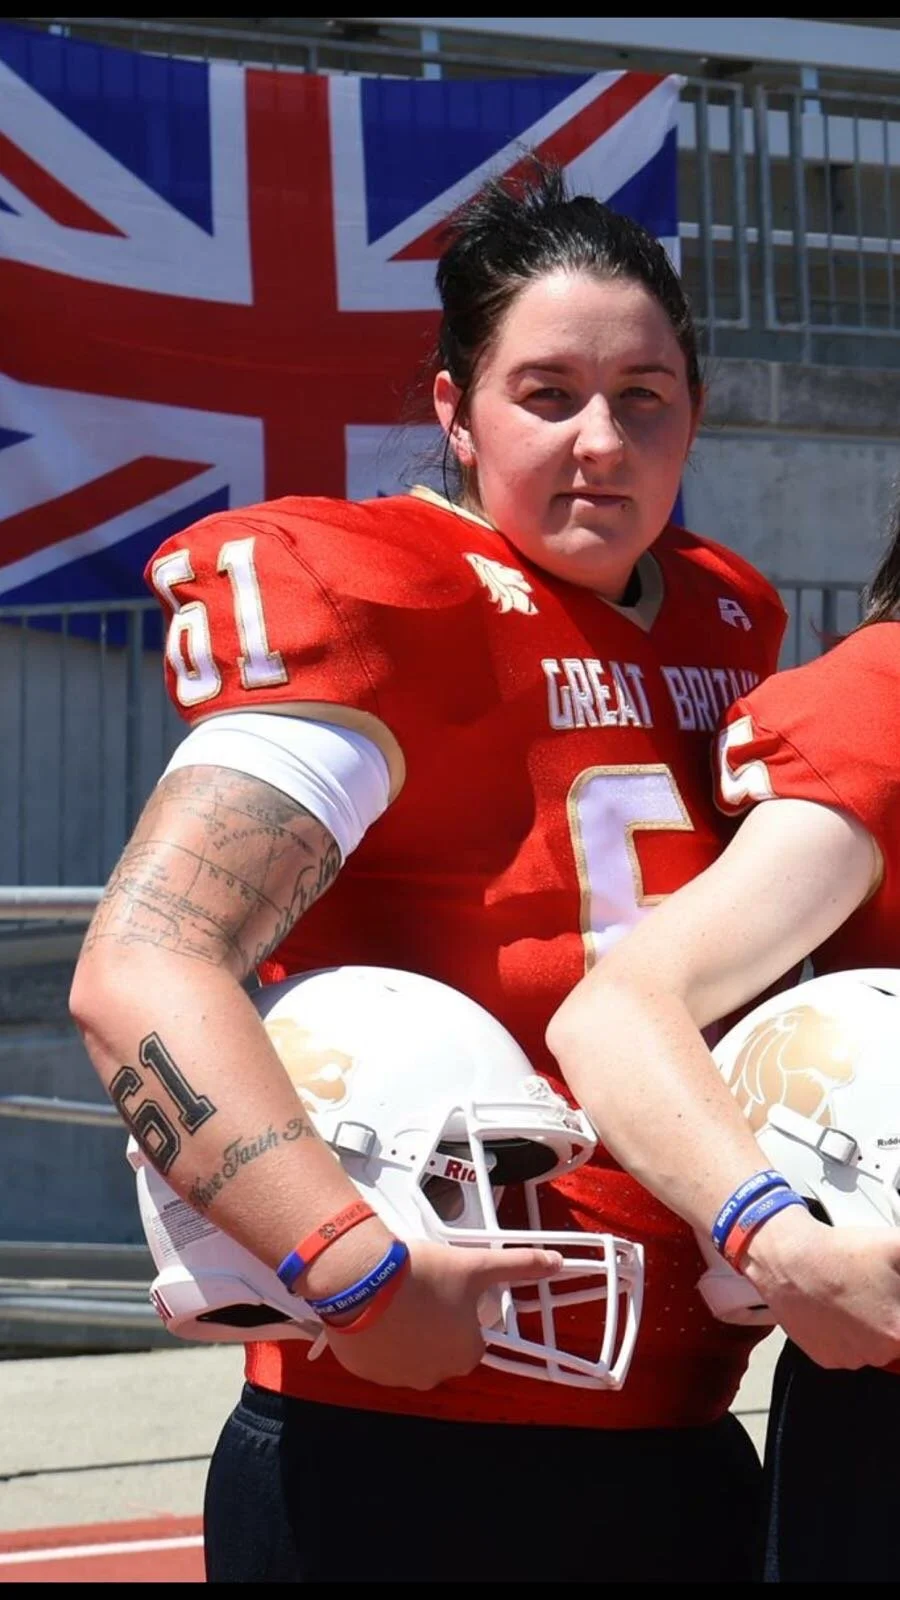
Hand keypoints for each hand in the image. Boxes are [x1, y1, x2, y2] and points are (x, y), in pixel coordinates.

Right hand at [322, 1237, 562, 1389]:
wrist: (362, 1279)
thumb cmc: (424, 1276)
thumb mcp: (476, 1265)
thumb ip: (519, 1265)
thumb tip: (556, 1262)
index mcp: (464, 1355)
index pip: (472, 1339)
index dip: (461, 1313)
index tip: (448, 1291)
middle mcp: (433, 1375)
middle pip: (438, 1349)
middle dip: (431, 1325)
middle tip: (420, 1292)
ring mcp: (395, 1377)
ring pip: (406, 1354)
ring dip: (403, 1333)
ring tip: (394, 1298)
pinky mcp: (364, 1371)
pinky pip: (375, 1356)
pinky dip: (376, 1339)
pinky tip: (372, 1311)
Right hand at [742, 1206, 899, 1368]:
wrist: (787, 1258)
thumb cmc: (840, 1253)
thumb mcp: (895, 1246)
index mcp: (898, 1331)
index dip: (898, 1311)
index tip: (890, 1297)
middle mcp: (878, 1353)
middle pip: (898, 1340)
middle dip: (893, 1315)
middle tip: (878, 1290)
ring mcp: (850, 1359)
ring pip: (877, 1347)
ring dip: (875, 1326)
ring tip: (858, 1294)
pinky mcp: (826, 1358)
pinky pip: (850, 1352)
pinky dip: (850, 1334)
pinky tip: (841, 1308)